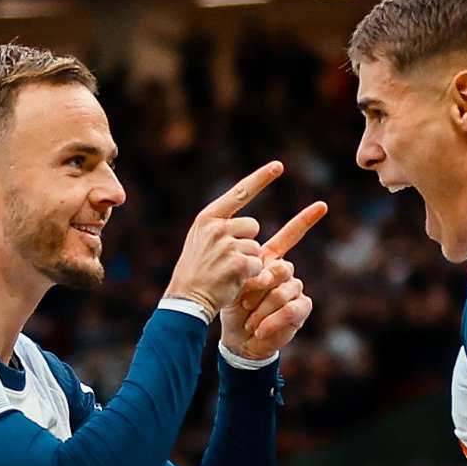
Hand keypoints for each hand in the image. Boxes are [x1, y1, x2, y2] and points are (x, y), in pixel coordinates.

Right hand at [165, 162, 282, 319]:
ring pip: (256, 248)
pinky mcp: (238, 263)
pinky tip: (232, 281)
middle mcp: (217, 227)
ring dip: (248, 262)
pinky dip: (251, 276)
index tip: (280, 165)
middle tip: (226, 260)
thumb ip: (223, 228)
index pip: (239, 193)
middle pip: (253, 226)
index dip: (261, 178)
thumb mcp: (201, 241)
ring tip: (226, 272)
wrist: (186, 299)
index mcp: (208, 217)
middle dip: (247, 243)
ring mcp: (227, 244)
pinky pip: (258, 265)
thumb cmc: (196, 272)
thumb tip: (253, 225)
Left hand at [220, 201, 326, 358]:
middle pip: (282, 267)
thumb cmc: (234, 307)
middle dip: (260, 285)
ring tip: (248, 319)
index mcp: (271, 259)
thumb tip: (265, 273)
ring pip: (284, 291)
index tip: (321, 204)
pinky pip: (290, 308)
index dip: (306, 219)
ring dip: (261, 308)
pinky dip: (271, 321)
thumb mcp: (234, 284)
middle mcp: (287, 271)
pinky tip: (260, 329)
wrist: (239, 337)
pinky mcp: (302, 308)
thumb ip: (248, 272)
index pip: (291, 235)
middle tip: (244, 300)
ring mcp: (296, 289)